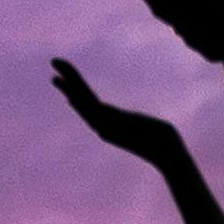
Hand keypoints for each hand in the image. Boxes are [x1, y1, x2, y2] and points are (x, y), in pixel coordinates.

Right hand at [49, 58, 187, 165]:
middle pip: (81, 103)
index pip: (89, 108)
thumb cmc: (165, 141)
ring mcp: (106, 126)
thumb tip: (151, 126)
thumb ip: (141, 125)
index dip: (77, 96)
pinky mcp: (112, 123)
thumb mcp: (148, 128)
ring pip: (83, 104)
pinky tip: (69, 91)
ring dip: (69, 88)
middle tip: (54, 70)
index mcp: (110, 126)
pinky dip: (80, 97)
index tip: (66, 87)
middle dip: (68, 85)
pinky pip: (92, 108)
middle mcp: (104, 127)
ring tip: (54, 75)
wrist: (168, 152)